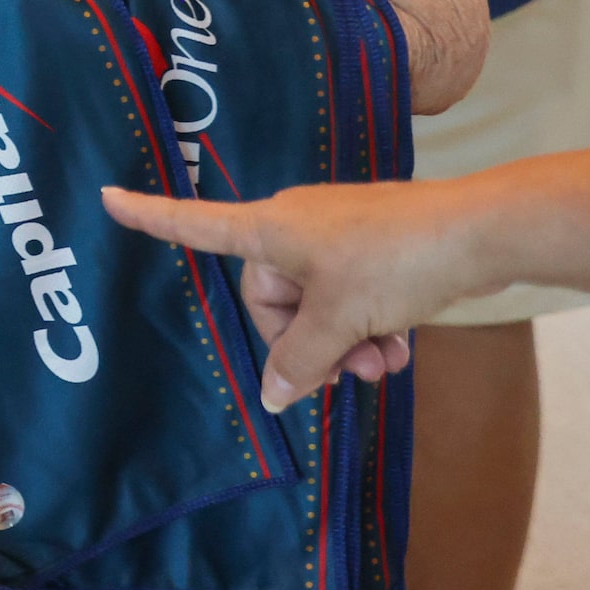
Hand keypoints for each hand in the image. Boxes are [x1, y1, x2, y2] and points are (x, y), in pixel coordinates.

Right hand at [100, 181, 496, 409]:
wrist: (482, 231)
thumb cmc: (395, 260)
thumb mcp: (341, 320)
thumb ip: (301, 361)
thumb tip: (272, 394)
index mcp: (270, 230)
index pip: (195, 224)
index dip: (150, 217)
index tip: (107, 196)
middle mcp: (295, 225)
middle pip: (271, 297)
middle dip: (306, 341)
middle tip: (348, 370)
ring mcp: (336, 235)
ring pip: (317, 302)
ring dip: (344, 342)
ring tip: (382, 365)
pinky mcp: (373, 246)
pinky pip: (350, 293)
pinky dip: (366, 324)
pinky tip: (398, 350)